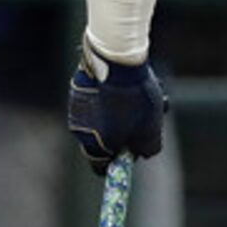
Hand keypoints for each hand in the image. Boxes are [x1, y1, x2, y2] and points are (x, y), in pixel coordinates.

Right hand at [66, 51, 166, 172]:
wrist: (117, 60)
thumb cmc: (135, 100)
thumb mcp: (151, 130)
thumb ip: (147, 149)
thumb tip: (142, 153)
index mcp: (94, 145)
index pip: (100, 166)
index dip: (117, 161)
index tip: (132, 150)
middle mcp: (79, 130)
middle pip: (102, 141)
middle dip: (123, 133)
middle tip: (143, 118)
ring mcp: (76, 108)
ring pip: (99, 118)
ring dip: (117, 113)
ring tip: (139, 96)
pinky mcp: (77, 89)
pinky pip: (94, 100)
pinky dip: (108, 97)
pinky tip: (125, 83)